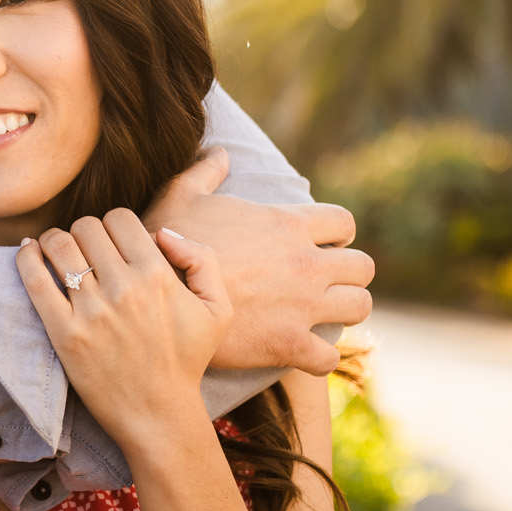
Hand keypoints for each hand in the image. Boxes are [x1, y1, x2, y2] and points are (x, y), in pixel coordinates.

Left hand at [17, 211, 231, 448]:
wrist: (158, 413)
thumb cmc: (186, 360)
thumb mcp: (218, 309)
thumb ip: (202, 259)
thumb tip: (163, 232)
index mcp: (159, 275)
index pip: (120, 218)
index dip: (112, 224)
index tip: (109, 242)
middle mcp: (124, 288)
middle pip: (85, 226)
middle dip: (82, 231)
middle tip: (81, 249)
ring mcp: (92, 310)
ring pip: (58, 245)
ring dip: (52, 240)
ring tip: (53, 249)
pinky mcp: (64, 332)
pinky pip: (35, 279)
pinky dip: (26, 257)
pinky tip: (28, 252)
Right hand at [143, 148, 374, 374]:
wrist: (149, 295)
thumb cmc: (162, 242)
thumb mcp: (179, 195)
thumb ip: (204, 172)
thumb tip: (220, 152)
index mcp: (287, 225)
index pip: (343, 223)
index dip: (337, 235)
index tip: (321, 246)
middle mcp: (304, 264)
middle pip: (362, 267)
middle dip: (348, 276)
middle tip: (323, 284)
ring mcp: (301, 305)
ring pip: (358, 308)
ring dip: (343, 312)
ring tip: (320, 317)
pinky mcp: (287, 343)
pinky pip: (327, 357)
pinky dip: (320, 358)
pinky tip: (302, 354)